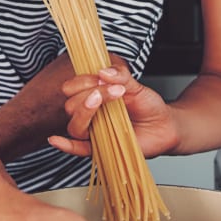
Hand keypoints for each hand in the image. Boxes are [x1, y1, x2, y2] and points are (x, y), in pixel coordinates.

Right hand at [50, 66, 177, 158]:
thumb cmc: (148, 106)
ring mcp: (94, 132)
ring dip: (85, 111)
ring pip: (75, 125)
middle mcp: (90, 115)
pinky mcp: (100, 149)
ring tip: (103, 99)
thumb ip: (121, 76)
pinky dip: (65, 145)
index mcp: (94, 97)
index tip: (101, 76)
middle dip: (88, 94)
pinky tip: (56, 139)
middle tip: (113, 90)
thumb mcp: (136, 86)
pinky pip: (78, 149)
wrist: (164, 126)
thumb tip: (103, 71)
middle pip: (71, 106)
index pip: (73, 88)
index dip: (82, 81)